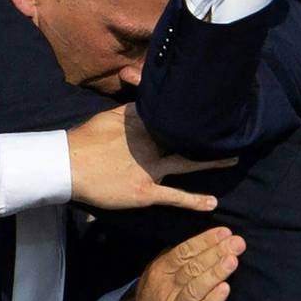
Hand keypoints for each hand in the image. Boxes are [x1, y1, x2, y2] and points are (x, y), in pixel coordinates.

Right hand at [67, 104, 234, 211]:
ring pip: (187, 164)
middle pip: (187, 137)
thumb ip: (131, 109)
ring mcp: (150, 169)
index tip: (213, 109)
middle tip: (233, 129)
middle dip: (209, 134)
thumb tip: (145, 96)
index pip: (174, 117)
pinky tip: (212, 204)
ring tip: (235, 159)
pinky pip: (174, 197)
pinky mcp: (145, 191)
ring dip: (212, 162)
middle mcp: (152, 144)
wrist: (66, 164)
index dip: (193, 114)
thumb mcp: (110, 116)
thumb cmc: (85, 140)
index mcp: (143, 125)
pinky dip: (194, 201)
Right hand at [109, 227, 245, 300]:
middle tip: (238, 242)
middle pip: (193, 266)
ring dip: (216, 273)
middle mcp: (165, 289)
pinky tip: (225, 290)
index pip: (184, 251)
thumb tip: (198, 241)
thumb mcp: (154, 280)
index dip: (205, 240)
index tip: (225, 232)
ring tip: (233, 260)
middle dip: (217, 252)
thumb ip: (172, 260)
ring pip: (196, 287)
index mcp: (159, 272)